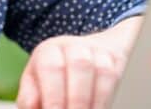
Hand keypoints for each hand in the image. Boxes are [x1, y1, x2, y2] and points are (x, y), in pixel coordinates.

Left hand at [15, 21, 138, 108]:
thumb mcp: (35, 84)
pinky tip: (104, 108)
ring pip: (103, 71)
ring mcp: (99, 51)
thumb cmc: (52, 79)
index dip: (54, 96)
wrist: (81, 56)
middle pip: (80, 65)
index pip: (51, 69)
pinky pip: (119, 78)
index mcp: (49, 50)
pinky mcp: (117, 61)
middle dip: (78, 99)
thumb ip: (31, 97)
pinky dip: (111, 97)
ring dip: (98, 100)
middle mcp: (74, 46)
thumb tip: (36, 108)